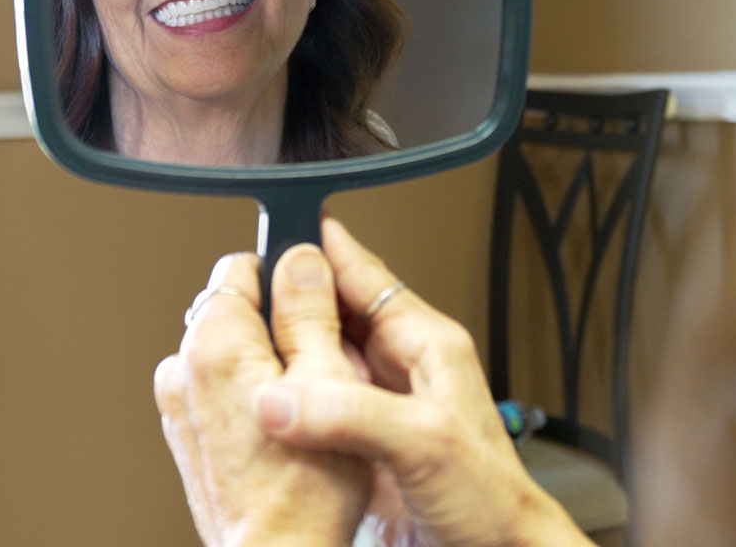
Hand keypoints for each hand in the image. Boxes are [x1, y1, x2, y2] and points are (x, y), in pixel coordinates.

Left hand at [155, 246, 371, 545]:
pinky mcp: (186, 435)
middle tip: (323, 367)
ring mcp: (179, 404)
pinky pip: (221, 393)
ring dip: (266, 366)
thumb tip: (302, 258)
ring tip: (306, 406)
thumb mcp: (328, 380)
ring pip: (232, 354)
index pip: (242, 266)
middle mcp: (183, 368)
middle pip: (236, 311)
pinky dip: (250, 399)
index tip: (317, 303)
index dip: (288, 279)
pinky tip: (283, 431)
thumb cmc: (304, 492)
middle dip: (282, 327)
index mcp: (213, 343)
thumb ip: (309, 310)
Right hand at [251, 218, 590, 546]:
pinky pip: (315, 404)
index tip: (276, 231)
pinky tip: (261, 404)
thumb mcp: (425, 444)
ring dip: (286, 352)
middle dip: (289, 301)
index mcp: (427, 345)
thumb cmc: (494, 504)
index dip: (321, 248)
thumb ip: (352, 413)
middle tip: (242, 295)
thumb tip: (280, 397)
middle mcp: (402, 369)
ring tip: (241, 343)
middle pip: (334, 312)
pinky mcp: (363, 443)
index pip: (365, 274)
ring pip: (321, 357)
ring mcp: (381, 406)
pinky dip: (286, 399)